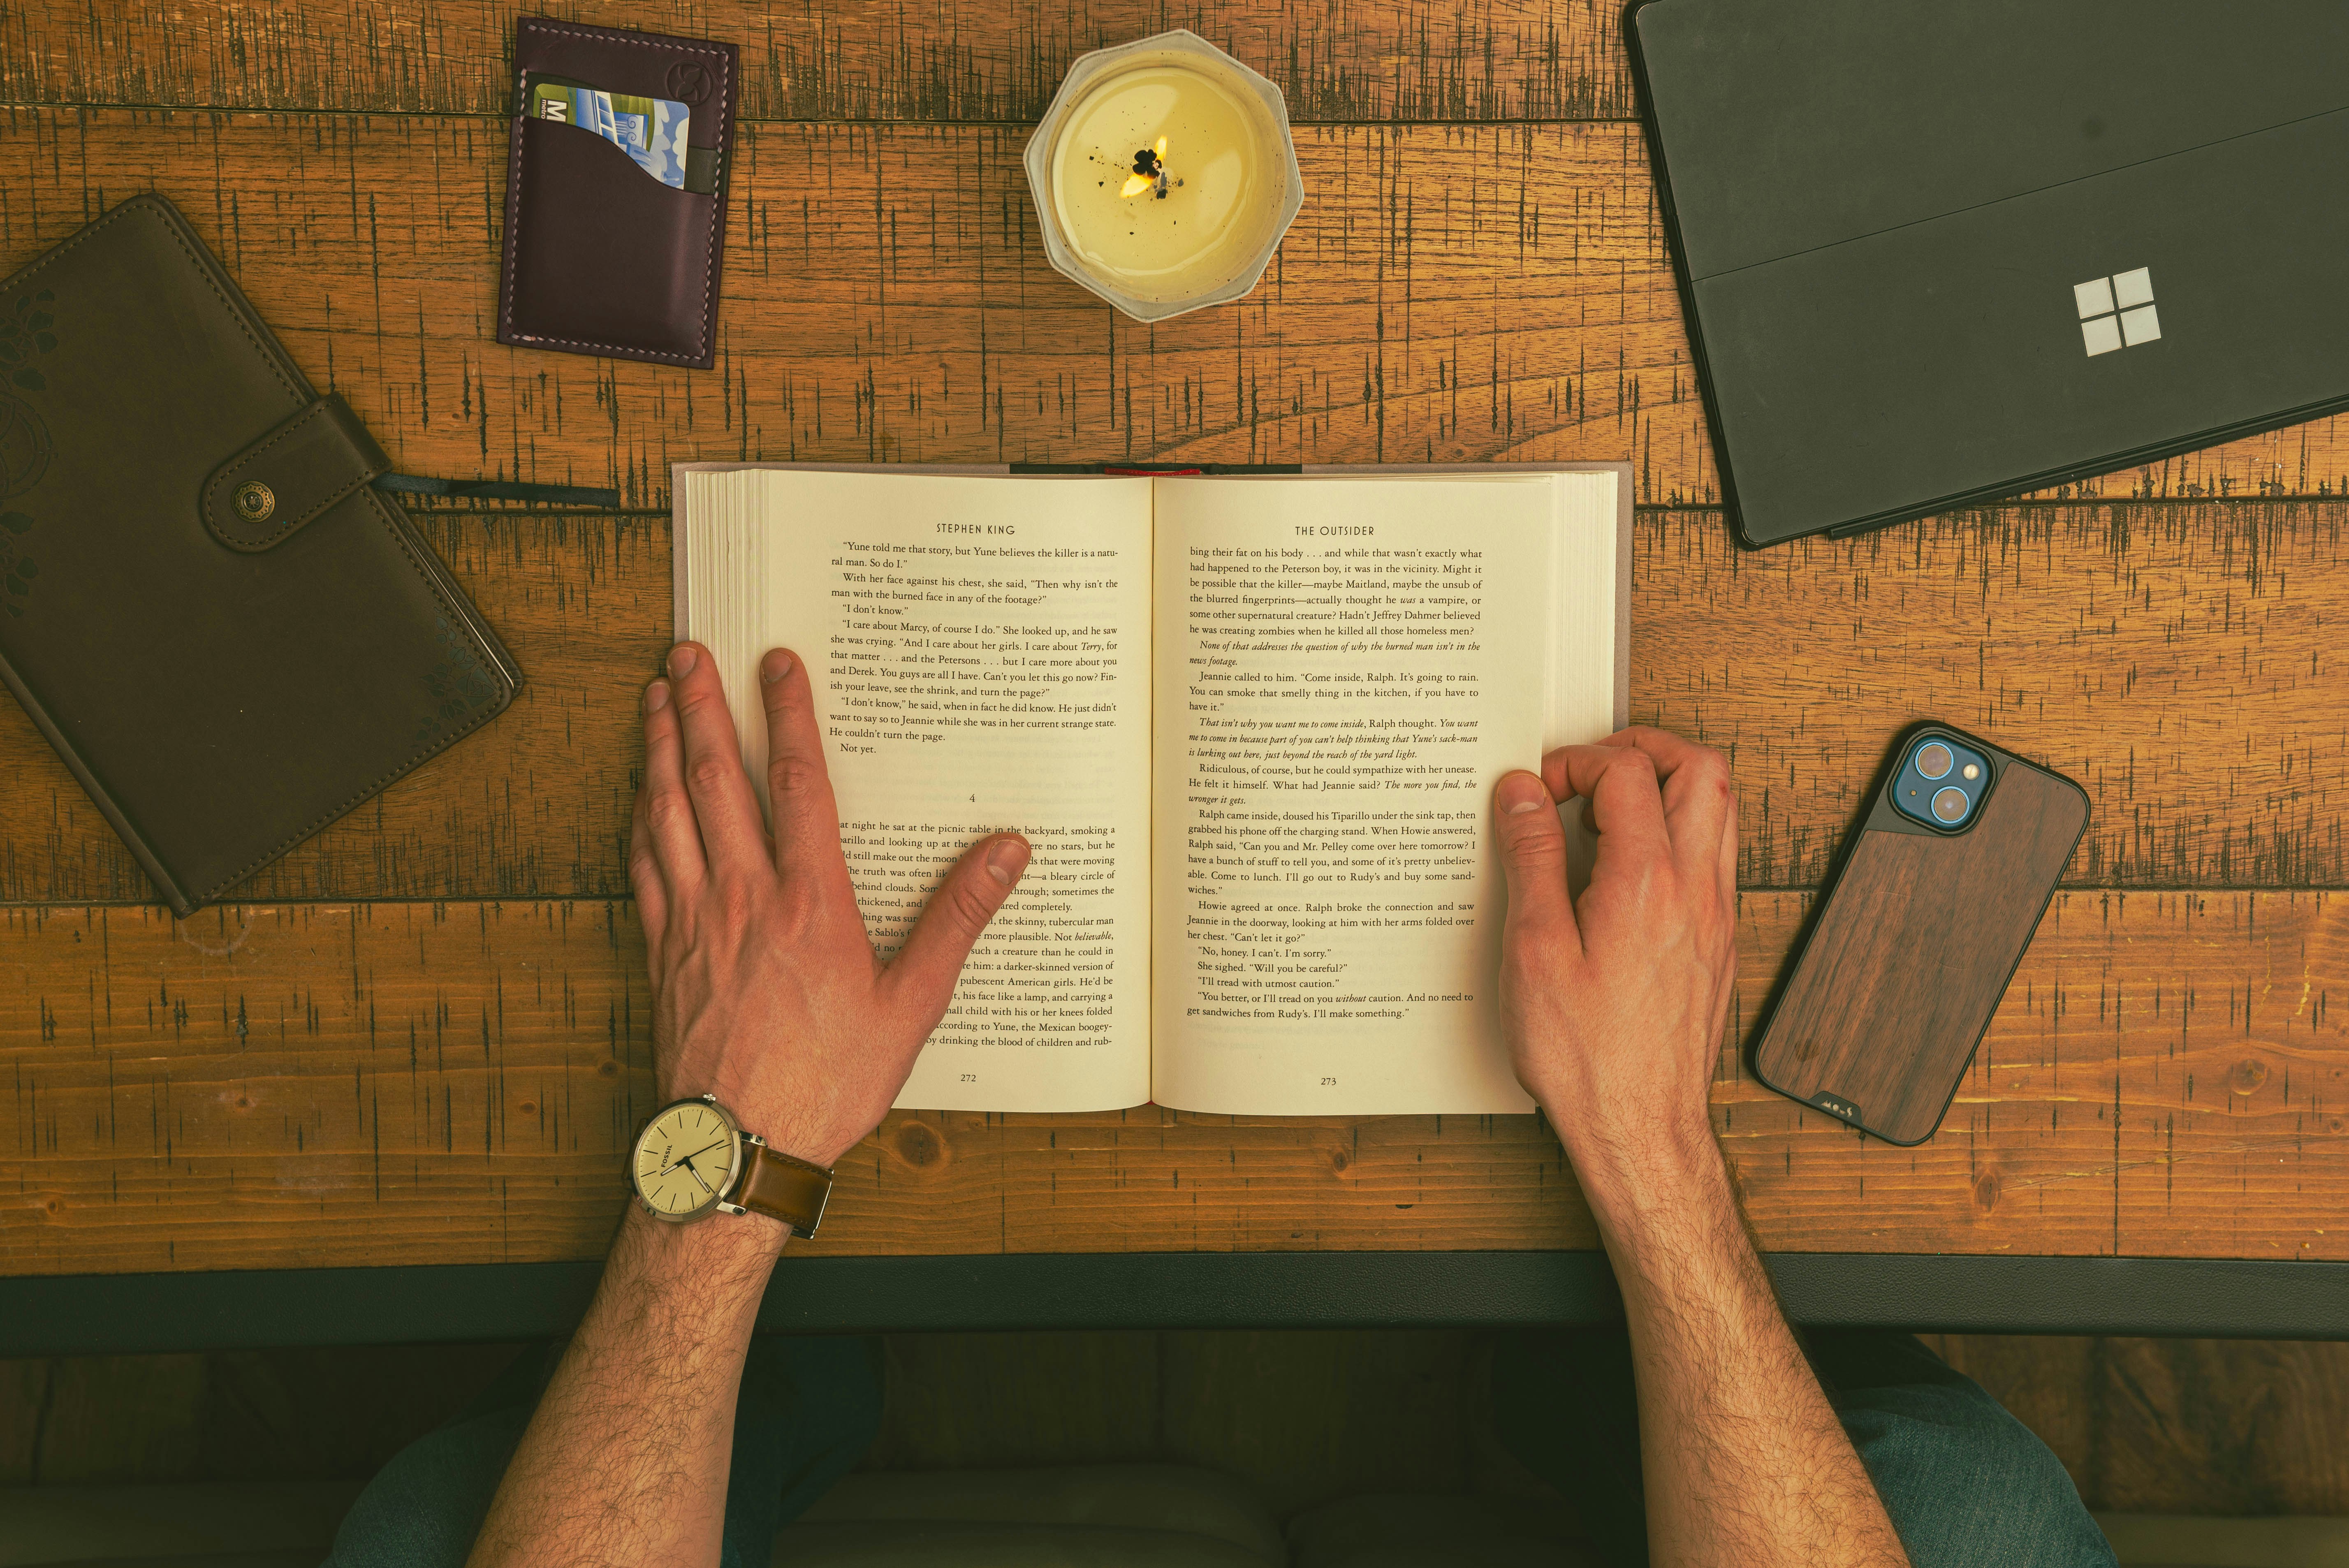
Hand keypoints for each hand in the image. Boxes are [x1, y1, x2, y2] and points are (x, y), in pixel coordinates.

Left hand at [629, 642, 1029, 1170]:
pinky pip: (642, 868)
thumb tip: (1005, 853)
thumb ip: (957, 919)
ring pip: (666, 811)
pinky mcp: (663, 953)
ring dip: (658, 747)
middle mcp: (744, 898)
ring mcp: (694, 922)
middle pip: (715, 779)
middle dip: (702, 707)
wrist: (740, 1147)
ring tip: (656, 697)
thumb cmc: (827, 1083)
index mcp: (810, 903)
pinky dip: (637, 820)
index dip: (788, 716)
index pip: (798, 783)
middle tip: (691, 652)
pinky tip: (637, 796)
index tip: (778, 665)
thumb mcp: (913, 1004)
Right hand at [1490, 727, 1736, 1219]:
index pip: (1626, 772)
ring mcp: (1715, 915)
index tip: (1537, 792)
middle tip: (1591, 767)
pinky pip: (1714, 856)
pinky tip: (1629, 865)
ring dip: (1669, 785)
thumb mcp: (1533, 949)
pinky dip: (1678, 833)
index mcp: (1647, 882)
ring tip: (1611, 805)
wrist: (1640, 1127)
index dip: (1574, 762)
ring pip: (1719, 809)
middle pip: (1701, 768)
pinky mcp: (1718, 943)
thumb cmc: (1587, 1057)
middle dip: (1643, 747)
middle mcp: (1696, 890)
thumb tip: (1522, 795)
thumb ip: (1531, 859)